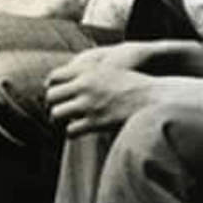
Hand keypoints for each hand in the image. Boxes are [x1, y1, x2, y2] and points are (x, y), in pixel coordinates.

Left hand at [44, 57, 158, 135]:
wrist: (152, 98)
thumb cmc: (133, 85)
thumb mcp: (110, 70)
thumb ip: (90, 72)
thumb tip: (74, 79)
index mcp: (87, 70)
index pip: (54, 76)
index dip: (51, 86)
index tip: (56, 94)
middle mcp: (84, 86)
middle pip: (50, 96)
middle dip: (52, 104)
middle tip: (58, 110)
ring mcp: (88, 104)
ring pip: (56, 113)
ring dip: (59, 119)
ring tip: (65, 122)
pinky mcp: (95, 122)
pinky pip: (70, 130)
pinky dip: (71, 132)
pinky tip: (78, 131)